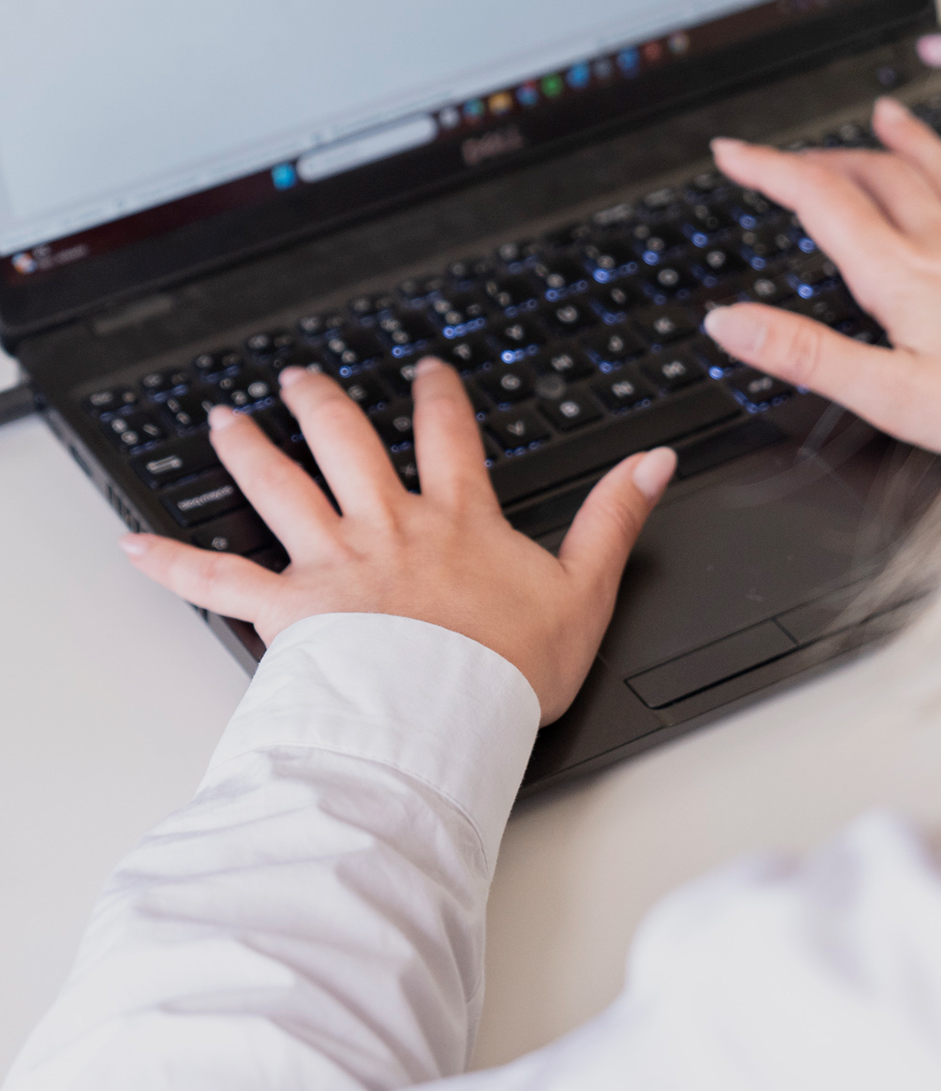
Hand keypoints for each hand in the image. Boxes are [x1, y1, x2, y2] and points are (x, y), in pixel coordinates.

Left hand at [118, 360, 675, 721]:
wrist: (445, 719)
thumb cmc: (508, 667)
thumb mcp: (585, 589)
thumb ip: (614, 519)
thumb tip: (654, 463)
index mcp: (455, 521)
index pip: (448, 437)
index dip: (439, 397)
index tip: (428, 371)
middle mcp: (387, 527)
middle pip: (348, 446)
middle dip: (324, 404)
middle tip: (300, 377)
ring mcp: (332, 563)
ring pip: (280, 490)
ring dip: (248, 452)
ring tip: (223, 419)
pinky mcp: (289, 610)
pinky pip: (220, 581)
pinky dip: (176, 563)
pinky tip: (136, 546)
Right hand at [706, 97, 940, 465]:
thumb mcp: (888, 395)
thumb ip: (805, 354)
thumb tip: (730, 323)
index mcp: (903, 275)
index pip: (820, 201)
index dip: (768, 169)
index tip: (731, 151)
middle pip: (878, 179)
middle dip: (825, 159)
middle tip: (791, 157)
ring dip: (908, 144)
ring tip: (886, 116)